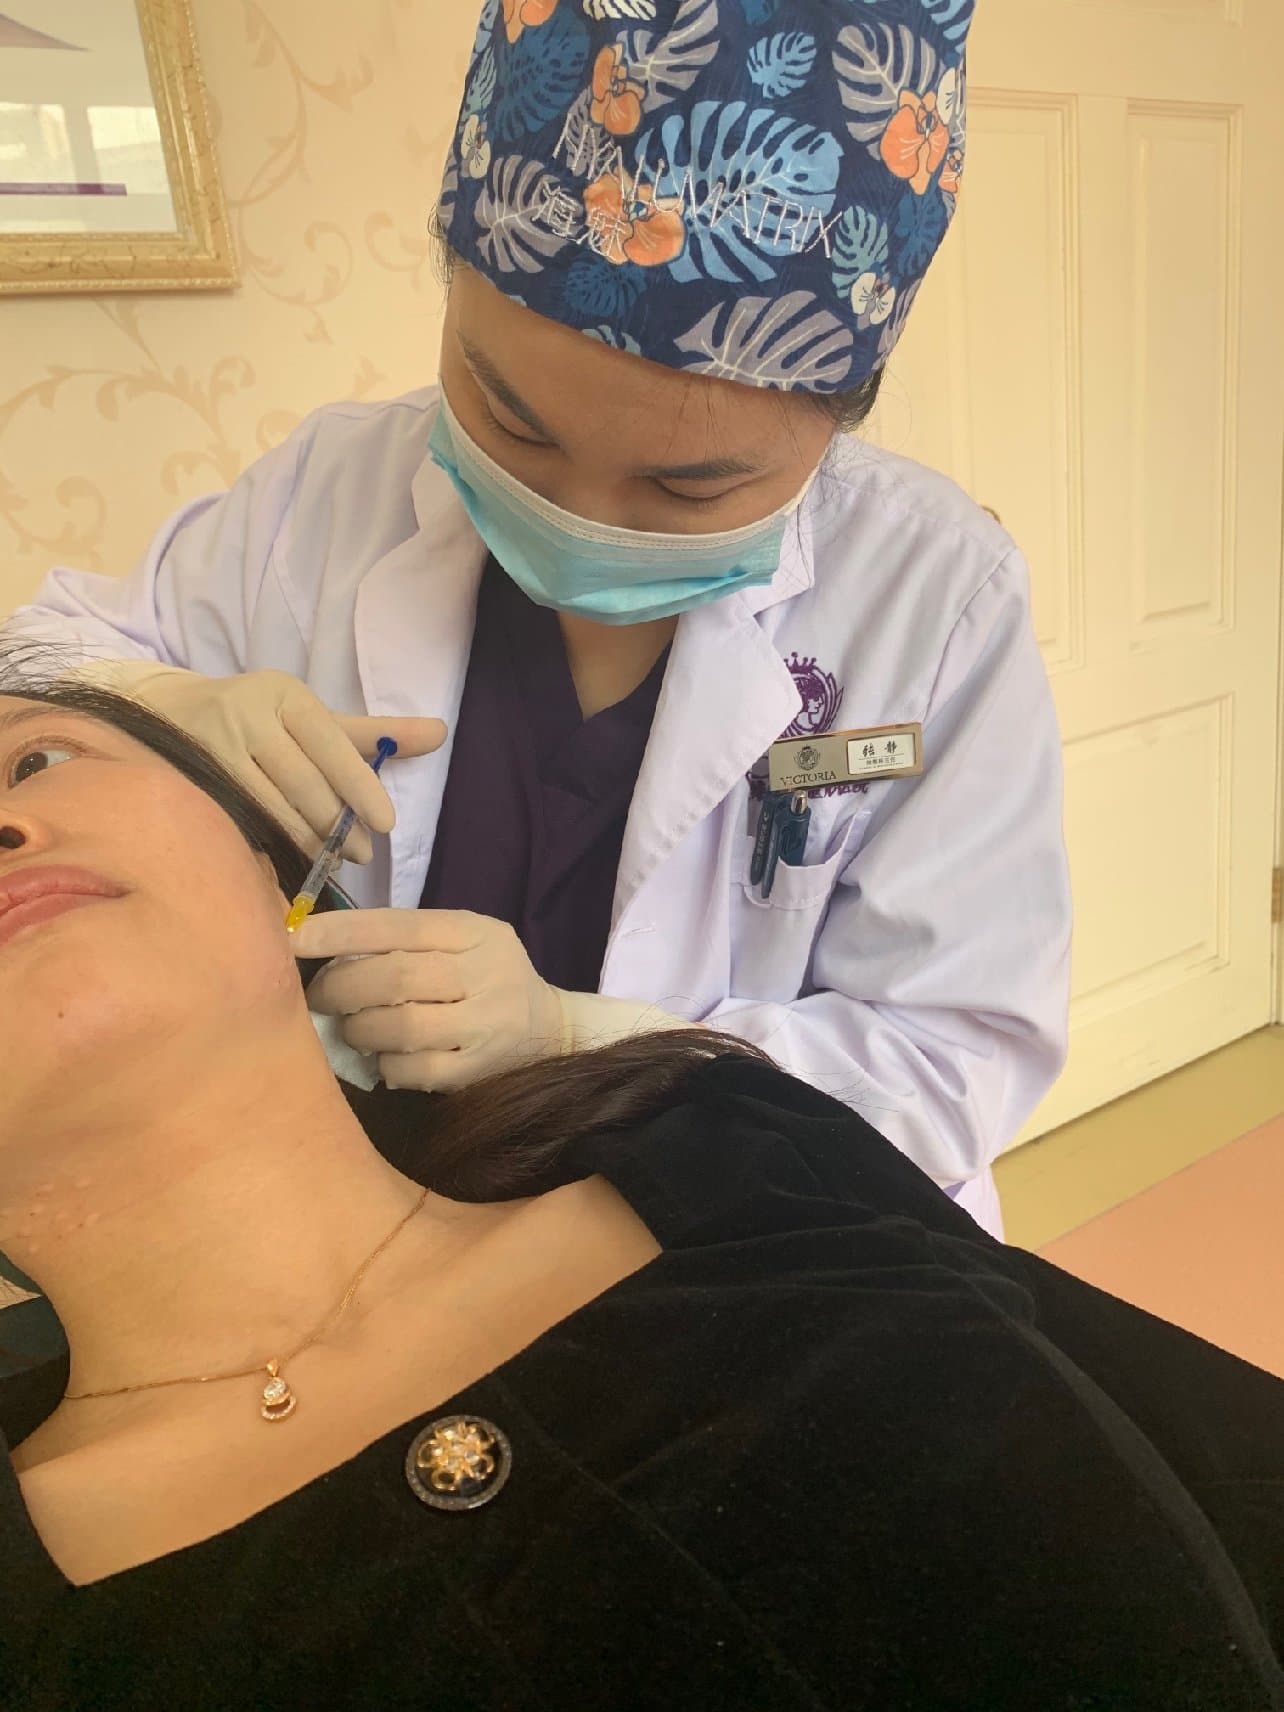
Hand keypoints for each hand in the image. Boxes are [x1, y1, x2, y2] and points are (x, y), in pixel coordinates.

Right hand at [94, 662, 444, 860]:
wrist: (172, 711)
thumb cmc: (263, 720)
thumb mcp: (315, 720)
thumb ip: (375, 733)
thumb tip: (441, 732)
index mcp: (285, 694)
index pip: (332, 745)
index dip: (361, 787)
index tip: (387, 824)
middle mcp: (246, 715)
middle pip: (303, 783)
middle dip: (337, 824)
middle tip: (361, 853)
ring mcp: (211, 749)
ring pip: (270, 807)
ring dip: (306, 840)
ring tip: (332, 858)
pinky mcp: (188, 782)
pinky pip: (238, 821)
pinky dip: (267, 842)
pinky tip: (288, 858)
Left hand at [293, 909, 564, 1091]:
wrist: (550, 1029)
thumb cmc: (484, 978)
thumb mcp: (459, 942)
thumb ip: (405, 940)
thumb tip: (319, 945)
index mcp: (474, 931)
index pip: (397, 925)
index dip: (339, 932)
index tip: (294, 937)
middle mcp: (487, 973)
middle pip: (395, 977)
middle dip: (340, 987)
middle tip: (318, 997)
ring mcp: (487, 1025)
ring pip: (401, 1027)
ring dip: (359, 1029)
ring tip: (350, 1028)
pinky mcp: (481, 1070)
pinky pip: (415, 1071)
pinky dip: (387, 1066)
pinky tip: (385, 1058)